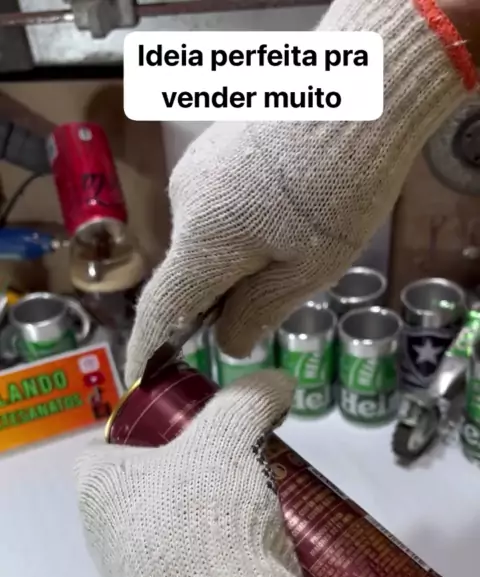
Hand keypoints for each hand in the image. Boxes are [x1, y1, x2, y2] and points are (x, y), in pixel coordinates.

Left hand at [75, 371, 364, 576]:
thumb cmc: (206, 516)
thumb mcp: (227, 439)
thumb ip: (248, 400)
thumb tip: (277, 381)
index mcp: (97, 490)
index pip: (102, 445)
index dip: (140, 429)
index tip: (183, 425)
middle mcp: (102, 538)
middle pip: (141, 489)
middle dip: (184, 474)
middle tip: (228, 459)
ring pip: (166, 532)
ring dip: (202, 518)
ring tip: (249, 503)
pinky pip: (188, 573)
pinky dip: (215, 557)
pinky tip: (252, 550)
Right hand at [125, 0, 475, 385]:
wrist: (358, 94)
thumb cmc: (341, 190)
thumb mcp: (309, 270)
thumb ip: (259, 312)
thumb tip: (227, 343)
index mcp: (204, 242)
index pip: (163, 307)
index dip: (149, 346)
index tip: (139, 375)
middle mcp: (186, 204)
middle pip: (191, 270)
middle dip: (221, 295)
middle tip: (276, 294)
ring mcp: (197, 171)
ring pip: (207, 235)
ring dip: (237, 255)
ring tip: (295, 239)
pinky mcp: (214, 148)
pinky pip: (218, 203)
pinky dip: (242, 223)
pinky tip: (287, 208)